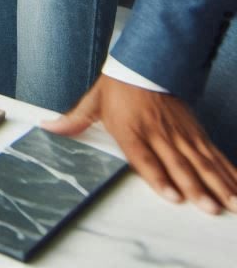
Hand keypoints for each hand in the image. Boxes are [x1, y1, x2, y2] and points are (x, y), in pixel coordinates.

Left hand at [45, 75, 236, 214]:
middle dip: (196, 187)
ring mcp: (179, 133)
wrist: (142, 61)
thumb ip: (75, 120)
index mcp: (131, 128)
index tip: (174, 196)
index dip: (160, 177)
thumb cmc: (117, 86)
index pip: (146, 156)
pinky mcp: (194, 131)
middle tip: (210, 207)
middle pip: (179, 163)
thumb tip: (49, 127)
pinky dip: (228, 171)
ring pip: (202, 161)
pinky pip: (213, 154)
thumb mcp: (94, 102)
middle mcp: (158, 133)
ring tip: (232, 204)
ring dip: (219, 183)